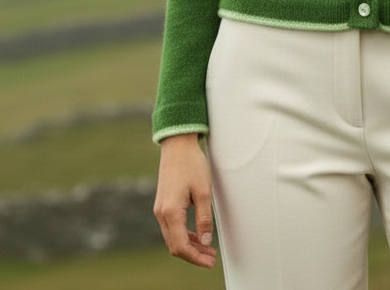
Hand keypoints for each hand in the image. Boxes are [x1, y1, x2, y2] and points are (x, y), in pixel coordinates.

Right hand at [154, 132, 217, 267]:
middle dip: (193, 255)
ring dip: (189, 246)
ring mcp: (160, 209)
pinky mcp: (163, 204)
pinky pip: (171, 227)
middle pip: (175, 246)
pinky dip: (184, 235)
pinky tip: (197, 236)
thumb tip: (205, 241)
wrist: (177, 145)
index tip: (210, 261)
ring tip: (207, 250)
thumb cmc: (192, 164)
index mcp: (170, 212)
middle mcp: (161, 213)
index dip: (196, 258)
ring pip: (173, 238)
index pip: (181, 246)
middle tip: (211, 258)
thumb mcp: (204, 191)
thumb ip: (204, 218)